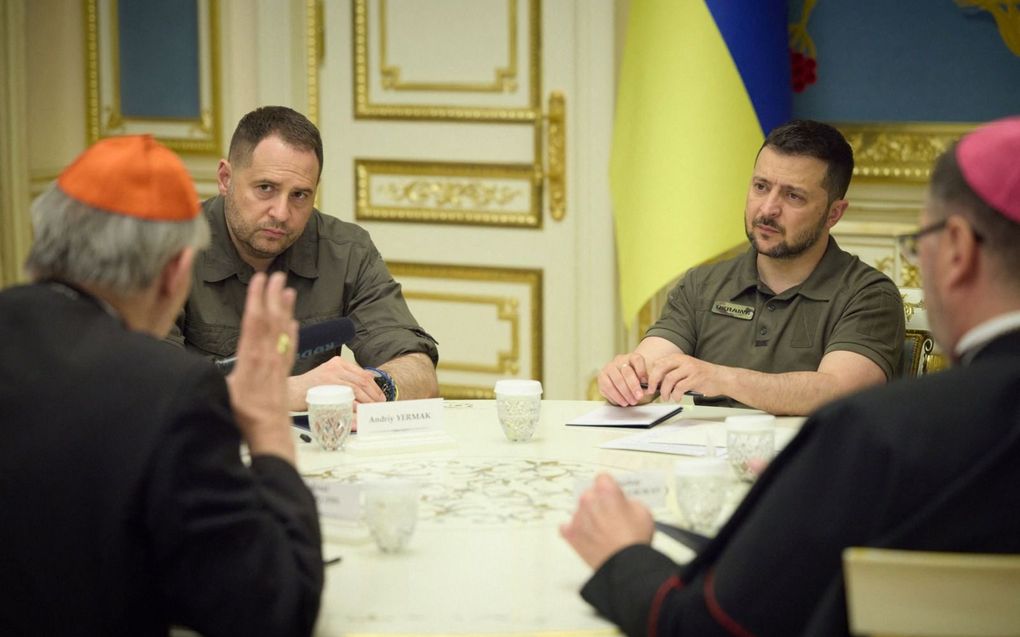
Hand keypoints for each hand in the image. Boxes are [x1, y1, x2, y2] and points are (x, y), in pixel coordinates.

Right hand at [226, 272, 297, 461]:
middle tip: (278, 275)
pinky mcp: (284, 374)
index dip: (257, 299)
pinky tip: (294, 323)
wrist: (269, 435)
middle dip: (273, 296)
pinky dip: (292, 333)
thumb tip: (196, 367)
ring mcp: (278, 364)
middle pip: (272, 320)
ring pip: (284, 331)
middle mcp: (268, 357)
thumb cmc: (244, 418)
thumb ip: (213, 376)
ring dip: (286, 309)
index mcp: (251, 358)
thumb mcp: (222, 394)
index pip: (254, 322)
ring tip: (289, 290)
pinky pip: (290, 348)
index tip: (259, 280)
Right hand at [287, 356, 385, 409]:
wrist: (291, 391)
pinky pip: (346, 396)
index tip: (380, 396)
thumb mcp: (330, 377)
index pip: (363, 373)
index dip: (374, 386)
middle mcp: (336, 367)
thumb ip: (347, 378)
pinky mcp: (326, 386)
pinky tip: (360, 411)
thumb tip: (369, 382)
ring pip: (357, 388)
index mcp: (339, 363)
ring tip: (372, 409)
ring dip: (367, 401)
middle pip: (362, 380)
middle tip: (379, 404)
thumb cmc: (310, 388)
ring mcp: (331, 375)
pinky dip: (355, 404)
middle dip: (374, 394)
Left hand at [560, 474, 653, 569]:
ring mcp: (577, 517)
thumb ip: (629, 501)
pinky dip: (575, 530)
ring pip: (581, 511)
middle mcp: (588, 500)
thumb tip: (623, 503)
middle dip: (599, 502)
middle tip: (610, 515)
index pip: (603, 478)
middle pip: (590, 494)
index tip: (614, 494)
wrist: (625, 565)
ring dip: (588, 517)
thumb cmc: (634, 539)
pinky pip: (567, 527)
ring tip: (602, 531)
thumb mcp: (643, 511)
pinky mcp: (570, 534)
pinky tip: (586, 535)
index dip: (610, 487)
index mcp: (605, 491)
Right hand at [597, 353, 655, 405]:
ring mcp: (609, 368)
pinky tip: (623, 402)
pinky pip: (608, 387)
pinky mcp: (601, 377)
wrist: (622, 385)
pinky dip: (616, 396)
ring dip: (625, 393)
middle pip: (627, 371)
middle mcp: (619, 360)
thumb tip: (648, 389)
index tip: (645, 382)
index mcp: (631, 358)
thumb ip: (647, 383)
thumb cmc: (635, 382)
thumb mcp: (643, 381)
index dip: (641, 370)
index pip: (637, 359)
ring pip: (617, 380)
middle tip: (639, 396)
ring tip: (632, 401)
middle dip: (634, 386)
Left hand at [646, 353, 729, 401]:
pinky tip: (678, 398)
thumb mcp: (685, 370)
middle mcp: (683, 361)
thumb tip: (655, 383)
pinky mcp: (696, 378)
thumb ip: (672, 373)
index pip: (658, 363)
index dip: (651, 375)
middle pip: (661, 368)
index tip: (649, 385)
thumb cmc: (702, 376)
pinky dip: (676, 395)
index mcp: (678, 358)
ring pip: (669, 379)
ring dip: (665, 392)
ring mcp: (690, 369)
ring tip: (666, 398)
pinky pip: (680, 388)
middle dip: (653, 381)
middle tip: (652, 391)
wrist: (721, 378)